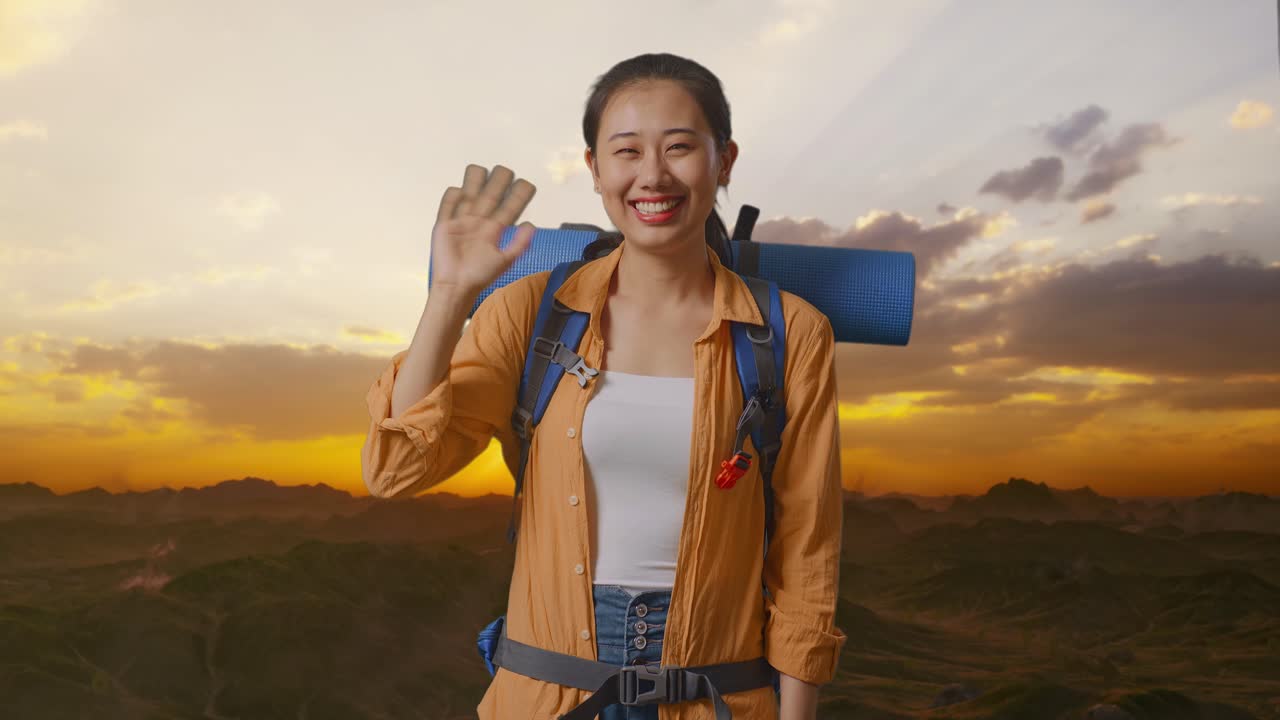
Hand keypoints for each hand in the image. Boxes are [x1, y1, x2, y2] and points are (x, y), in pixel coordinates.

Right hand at [430, 164, 536, 295]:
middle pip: (492, 189)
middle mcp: (481, 219)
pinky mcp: (444, 222)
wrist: (456, 286)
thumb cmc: (480, 276)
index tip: (526, 185)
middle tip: (504, 173)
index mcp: (497, 227)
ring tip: (480, 173)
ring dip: (476, 177)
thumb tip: (531, 225)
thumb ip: (519, 244)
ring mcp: (462, 218)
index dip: (520, 192)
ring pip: (470, 188)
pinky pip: (448, 201)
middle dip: (500, 177)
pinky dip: (454, 194)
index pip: (511, 203)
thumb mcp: (505, 261)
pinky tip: (461, 193)